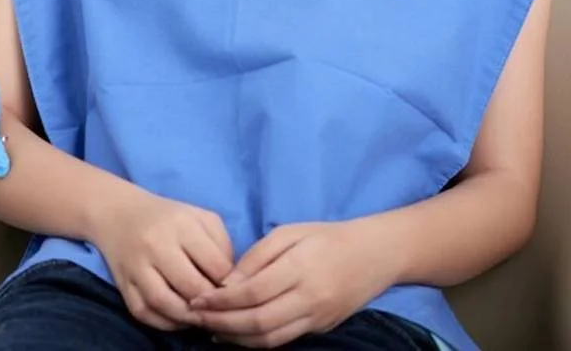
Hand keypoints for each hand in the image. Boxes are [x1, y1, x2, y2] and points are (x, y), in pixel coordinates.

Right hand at [95, 190, 233, 330]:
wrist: (119, 213)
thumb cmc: (169, 217)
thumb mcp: (200, 218)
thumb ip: (221, 245)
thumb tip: (231, 283)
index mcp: (182, 224)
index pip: (215, 265)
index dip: (230, 284)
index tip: (234, 291)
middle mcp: (157, 244)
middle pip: (192, 287)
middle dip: (210, 304)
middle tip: (218, 309)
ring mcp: (137, 266)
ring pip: (166, 304)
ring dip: (188, 318)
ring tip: (200, 316)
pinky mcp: (123, 284)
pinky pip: (145, 313)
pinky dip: (165, 323)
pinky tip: (178, 318)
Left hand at [188, 220, 388, 347]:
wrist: (374, 255)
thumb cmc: (327, 236)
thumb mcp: (290, 232)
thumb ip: (258, 256)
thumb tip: (228, 282)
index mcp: (299, 268)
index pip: (253, 292)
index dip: (222, 300)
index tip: (197, 299)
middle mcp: (309, 299)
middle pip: (258, 322)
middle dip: (223, 323)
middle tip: (196, 318)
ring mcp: (316, 318)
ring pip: (270, 339)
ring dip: (236, 338)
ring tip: (211, 329)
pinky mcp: (320, 329)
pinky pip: (284, 340)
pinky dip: (257, 342)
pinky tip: (238, 335)